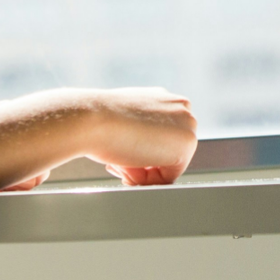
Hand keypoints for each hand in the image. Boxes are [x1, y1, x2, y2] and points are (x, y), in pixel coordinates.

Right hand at [80, 88, 198, 184]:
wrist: (91, 119)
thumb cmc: (98, 120)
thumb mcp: (123, 120)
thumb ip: (140, 129)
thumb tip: (140, 146)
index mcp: (164, 99)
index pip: (160, 139)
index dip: (139, 154)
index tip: (122, 158)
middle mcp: (180, 107)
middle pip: (167, 152)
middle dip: (142, 164)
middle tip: (119, 164)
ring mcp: (187, 123)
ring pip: (169, 164)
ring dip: (143, 172)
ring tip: (120, 163)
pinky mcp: (187, 143)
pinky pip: (170, 176)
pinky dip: (148, 180)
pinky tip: (128, 166)